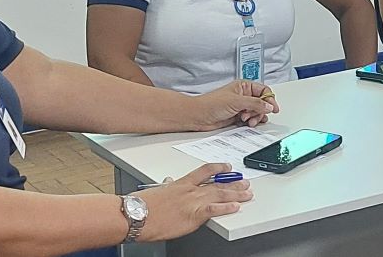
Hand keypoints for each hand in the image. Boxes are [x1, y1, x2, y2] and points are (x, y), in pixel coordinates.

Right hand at [134, 163, 254, 241]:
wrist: (135, 215)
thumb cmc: (141, 205)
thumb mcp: (156, 191)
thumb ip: (166, 187)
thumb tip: (168, 183)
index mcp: (181, 184)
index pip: (204, 171)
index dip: (218, 168)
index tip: (227, 167)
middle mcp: (190, 190)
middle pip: (217, 184)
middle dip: (233, 183)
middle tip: (245, 182)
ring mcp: (193, 202)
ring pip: (220, 194)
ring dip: (236, 193)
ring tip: (247, 193)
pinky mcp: (193, 215)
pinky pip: (214, 209)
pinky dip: (226, 208)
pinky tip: (236, 206)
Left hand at [193, 80, 278, 128]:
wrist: (198, 116)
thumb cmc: (211, 104)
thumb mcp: (236, 101)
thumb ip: (255, 103)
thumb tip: (269, 105)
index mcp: (244, 86)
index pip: (263, 91)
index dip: (270, 99)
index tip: (274, 108)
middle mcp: (243, 96)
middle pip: (262, 103)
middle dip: (260, 111)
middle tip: (254, 116)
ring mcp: (241, 106)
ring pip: (257, 112)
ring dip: (256, 117)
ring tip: (248, 121)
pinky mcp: (238, 116)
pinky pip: (251, 119)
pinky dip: (252, 122)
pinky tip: (248, 123)